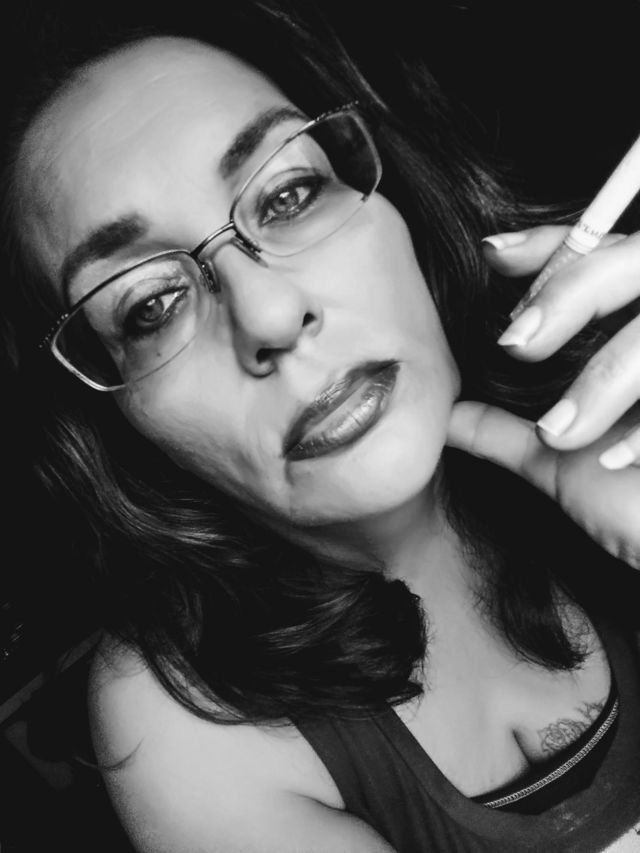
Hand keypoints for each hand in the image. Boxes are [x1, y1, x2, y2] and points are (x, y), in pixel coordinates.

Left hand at [447, 225, 639, 568]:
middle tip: (517, 342)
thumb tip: (449, 418)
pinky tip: (621, 459)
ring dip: (609, 378)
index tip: (494, 255)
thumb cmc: (637, 506)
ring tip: (559, 433)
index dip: (551, 248)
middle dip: (574, 292)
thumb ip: (507, 434)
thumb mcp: (565, 465)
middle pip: (638, 263)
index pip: (601, 254)